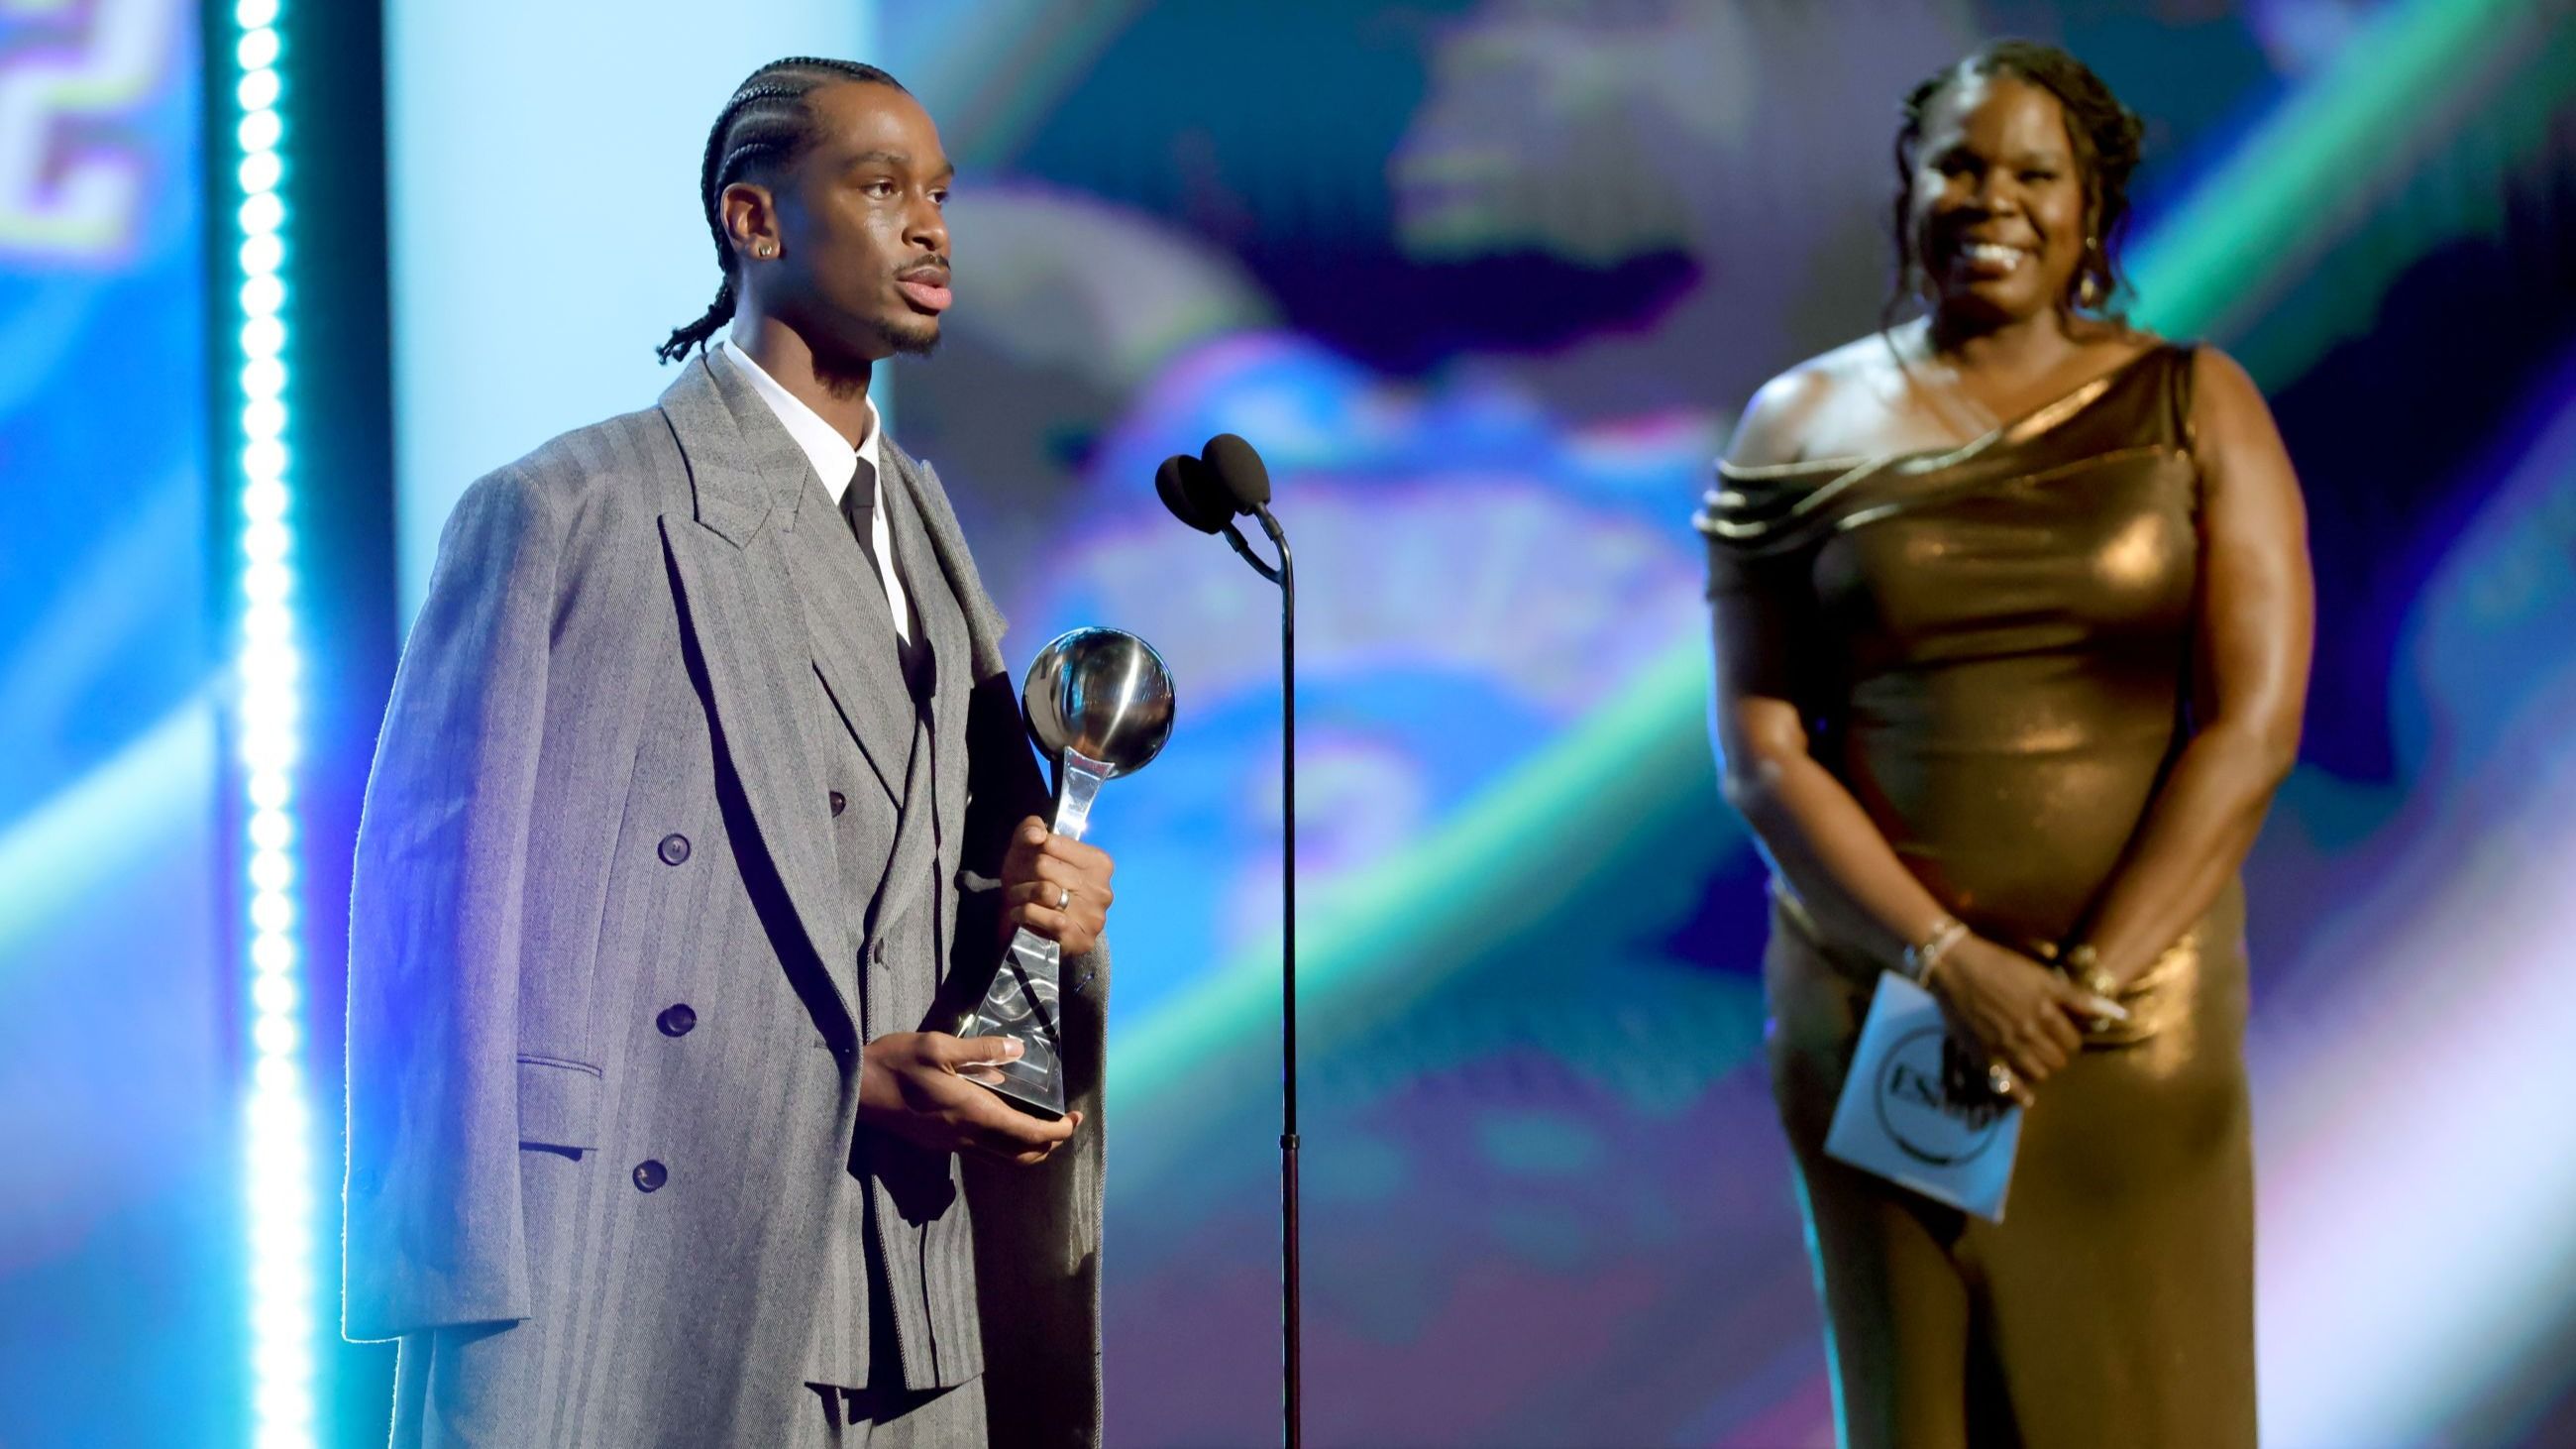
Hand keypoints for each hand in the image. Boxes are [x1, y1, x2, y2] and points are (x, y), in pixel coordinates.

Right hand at [857, 1031, 1082, 1164]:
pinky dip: (1005, 1143)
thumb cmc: (895, 1064)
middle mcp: (967, 1136)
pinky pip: (984, 1152)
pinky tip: (1004, 1118)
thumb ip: (982, 1050)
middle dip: (1049, 1144)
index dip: (1058, 1131)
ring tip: (1042, 1123)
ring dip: (1028, 1147)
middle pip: (1021, 1156)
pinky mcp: (940, 1143)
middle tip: (1064, 1123)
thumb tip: (1018, 1051)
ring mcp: (952, 1144)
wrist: (855, 1091)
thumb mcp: (938, 1047)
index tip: (1075, 1119)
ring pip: (1003, 1159)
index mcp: (973, 1113)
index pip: (1029, 1134)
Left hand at [998, 817, 1112, 954]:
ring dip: (1020, 893)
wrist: (1037, 928)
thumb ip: (1031, 829)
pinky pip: (1045, 917)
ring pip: (1044, 891)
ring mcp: (1095, 916)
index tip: (1031, 858)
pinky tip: (1020, 914)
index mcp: (1099, 863)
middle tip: (1021, 880)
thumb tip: (1037, 834)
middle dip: (1024, 873)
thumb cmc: (1036, 883)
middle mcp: (1102, 890)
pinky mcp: (1082, 939)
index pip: (1051, 843)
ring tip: (1018, 897)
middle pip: (1044, 866)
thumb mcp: (1030, 851)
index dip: (1033, 850)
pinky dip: (1024, 913)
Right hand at [1926, 936, 2108, 1106]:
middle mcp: (2026, 1033)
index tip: (2062, 1030)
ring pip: (2038, 1075)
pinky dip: (2020, 1095)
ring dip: (2042, 1069)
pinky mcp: (1983, 1055)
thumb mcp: (2043, 977)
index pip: (2073, 1042)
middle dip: (2058, 1054)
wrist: (1954, 965)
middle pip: (2059, 1061)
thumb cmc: (2000, 965)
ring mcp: (2004, 1047)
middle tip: (2048, 1044)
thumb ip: (2080, 999)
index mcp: (2044, 1012)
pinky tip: (2026, 1096)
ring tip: (2035, 1058)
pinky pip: (2007, 1086)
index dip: (2071, 1037)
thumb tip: (2120, 1015)